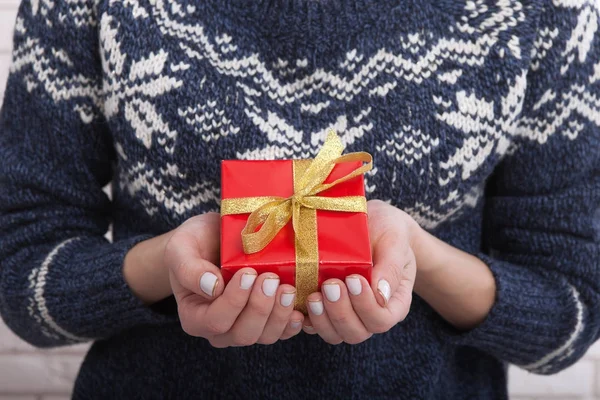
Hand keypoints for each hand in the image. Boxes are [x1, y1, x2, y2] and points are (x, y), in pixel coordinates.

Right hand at [163, 212, 304, 346]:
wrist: (213, 238)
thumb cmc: (195, 243)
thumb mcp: (182, 248)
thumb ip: (189, 268)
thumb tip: (212, 287)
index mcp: (194, 317)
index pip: (216, 321)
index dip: (235, 302)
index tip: (248, 273)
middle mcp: (219, 329)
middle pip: (243, 334)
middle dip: (261, 308)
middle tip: (272, 279)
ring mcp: (244, 327)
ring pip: (265, 336)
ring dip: (279, 315)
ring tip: (287, 289)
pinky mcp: (266, 321)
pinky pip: (282, 332)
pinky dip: (293, 323)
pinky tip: (300, 308)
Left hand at [303, 200, 418, 343]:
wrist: (371, 220)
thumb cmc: (387, 229)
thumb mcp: (395, 239)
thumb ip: (391, 266)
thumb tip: (381, 295)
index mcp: (393, 301)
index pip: (381, 320)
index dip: (366, 306)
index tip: (354, 279)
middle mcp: (370, 313)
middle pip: (356, 333)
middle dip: (340, 312)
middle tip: (330, 285)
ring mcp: (346, 312)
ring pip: (334, 334)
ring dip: (321, 318)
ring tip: (313, 295)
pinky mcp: (324, 306)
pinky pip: (313, 324)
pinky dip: (304, 318)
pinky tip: (296, 300)